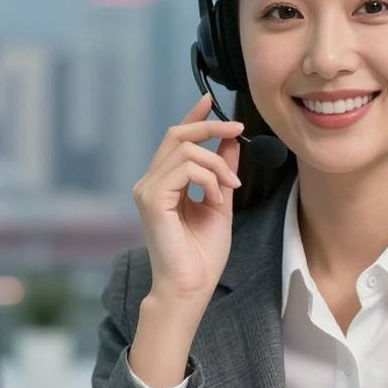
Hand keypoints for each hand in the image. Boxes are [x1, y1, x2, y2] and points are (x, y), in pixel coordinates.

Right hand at [131, 92, 243, 307]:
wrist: (192, 286)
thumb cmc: (202, 254)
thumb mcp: (221, 202)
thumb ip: (223, 172)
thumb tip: (231, 140)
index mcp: (165, 183)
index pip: (176, 139)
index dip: (193, 116)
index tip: (211, 100)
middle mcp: (150, 182)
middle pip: (177, 135)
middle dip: (211, 127)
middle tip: (239, 130)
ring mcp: (147, 189)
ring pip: (185, 150)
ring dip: (217, 165)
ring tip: (229, 190)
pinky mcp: (151, 198)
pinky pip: (185, 168)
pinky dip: (208, 179)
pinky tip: (216, 200)